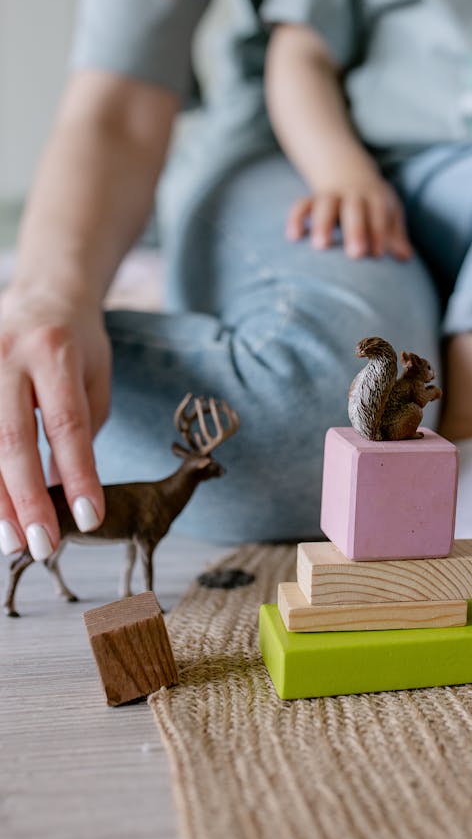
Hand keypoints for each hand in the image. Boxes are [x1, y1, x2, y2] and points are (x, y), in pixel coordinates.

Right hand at [0, 289, 110, 558]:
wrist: (42, 292)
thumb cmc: (77, 345)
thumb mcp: (95, 377)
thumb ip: (83, 429)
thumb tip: (65, 491)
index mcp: (55, 352)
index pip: (67, 424)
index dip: (77, 474)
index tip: (88, 518)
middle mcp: (7, 357)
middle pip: (13, 439)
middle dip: (27, 499)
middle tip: (43, 546)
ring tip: (13, 542)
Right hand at [286, 173, 412, 260]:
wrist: (348, 172)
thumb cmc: (373, 203)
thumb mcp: (388, 212)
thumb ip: (395, 234)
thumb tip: (405, 257)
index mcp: (374, 196)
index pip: (378, 213)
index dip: (379, 232)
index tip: (378, 254)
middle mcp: (352, 194)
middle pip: (354, 208)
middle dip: (355, 230)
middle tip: (355, 255)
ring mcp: (330, 196)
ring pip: (325, 205)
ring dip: (322, 224)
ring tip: (320, 247)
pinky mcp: (312, 201)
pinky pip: (301, 206)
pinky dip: (296, 219)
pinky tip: (293, 237)